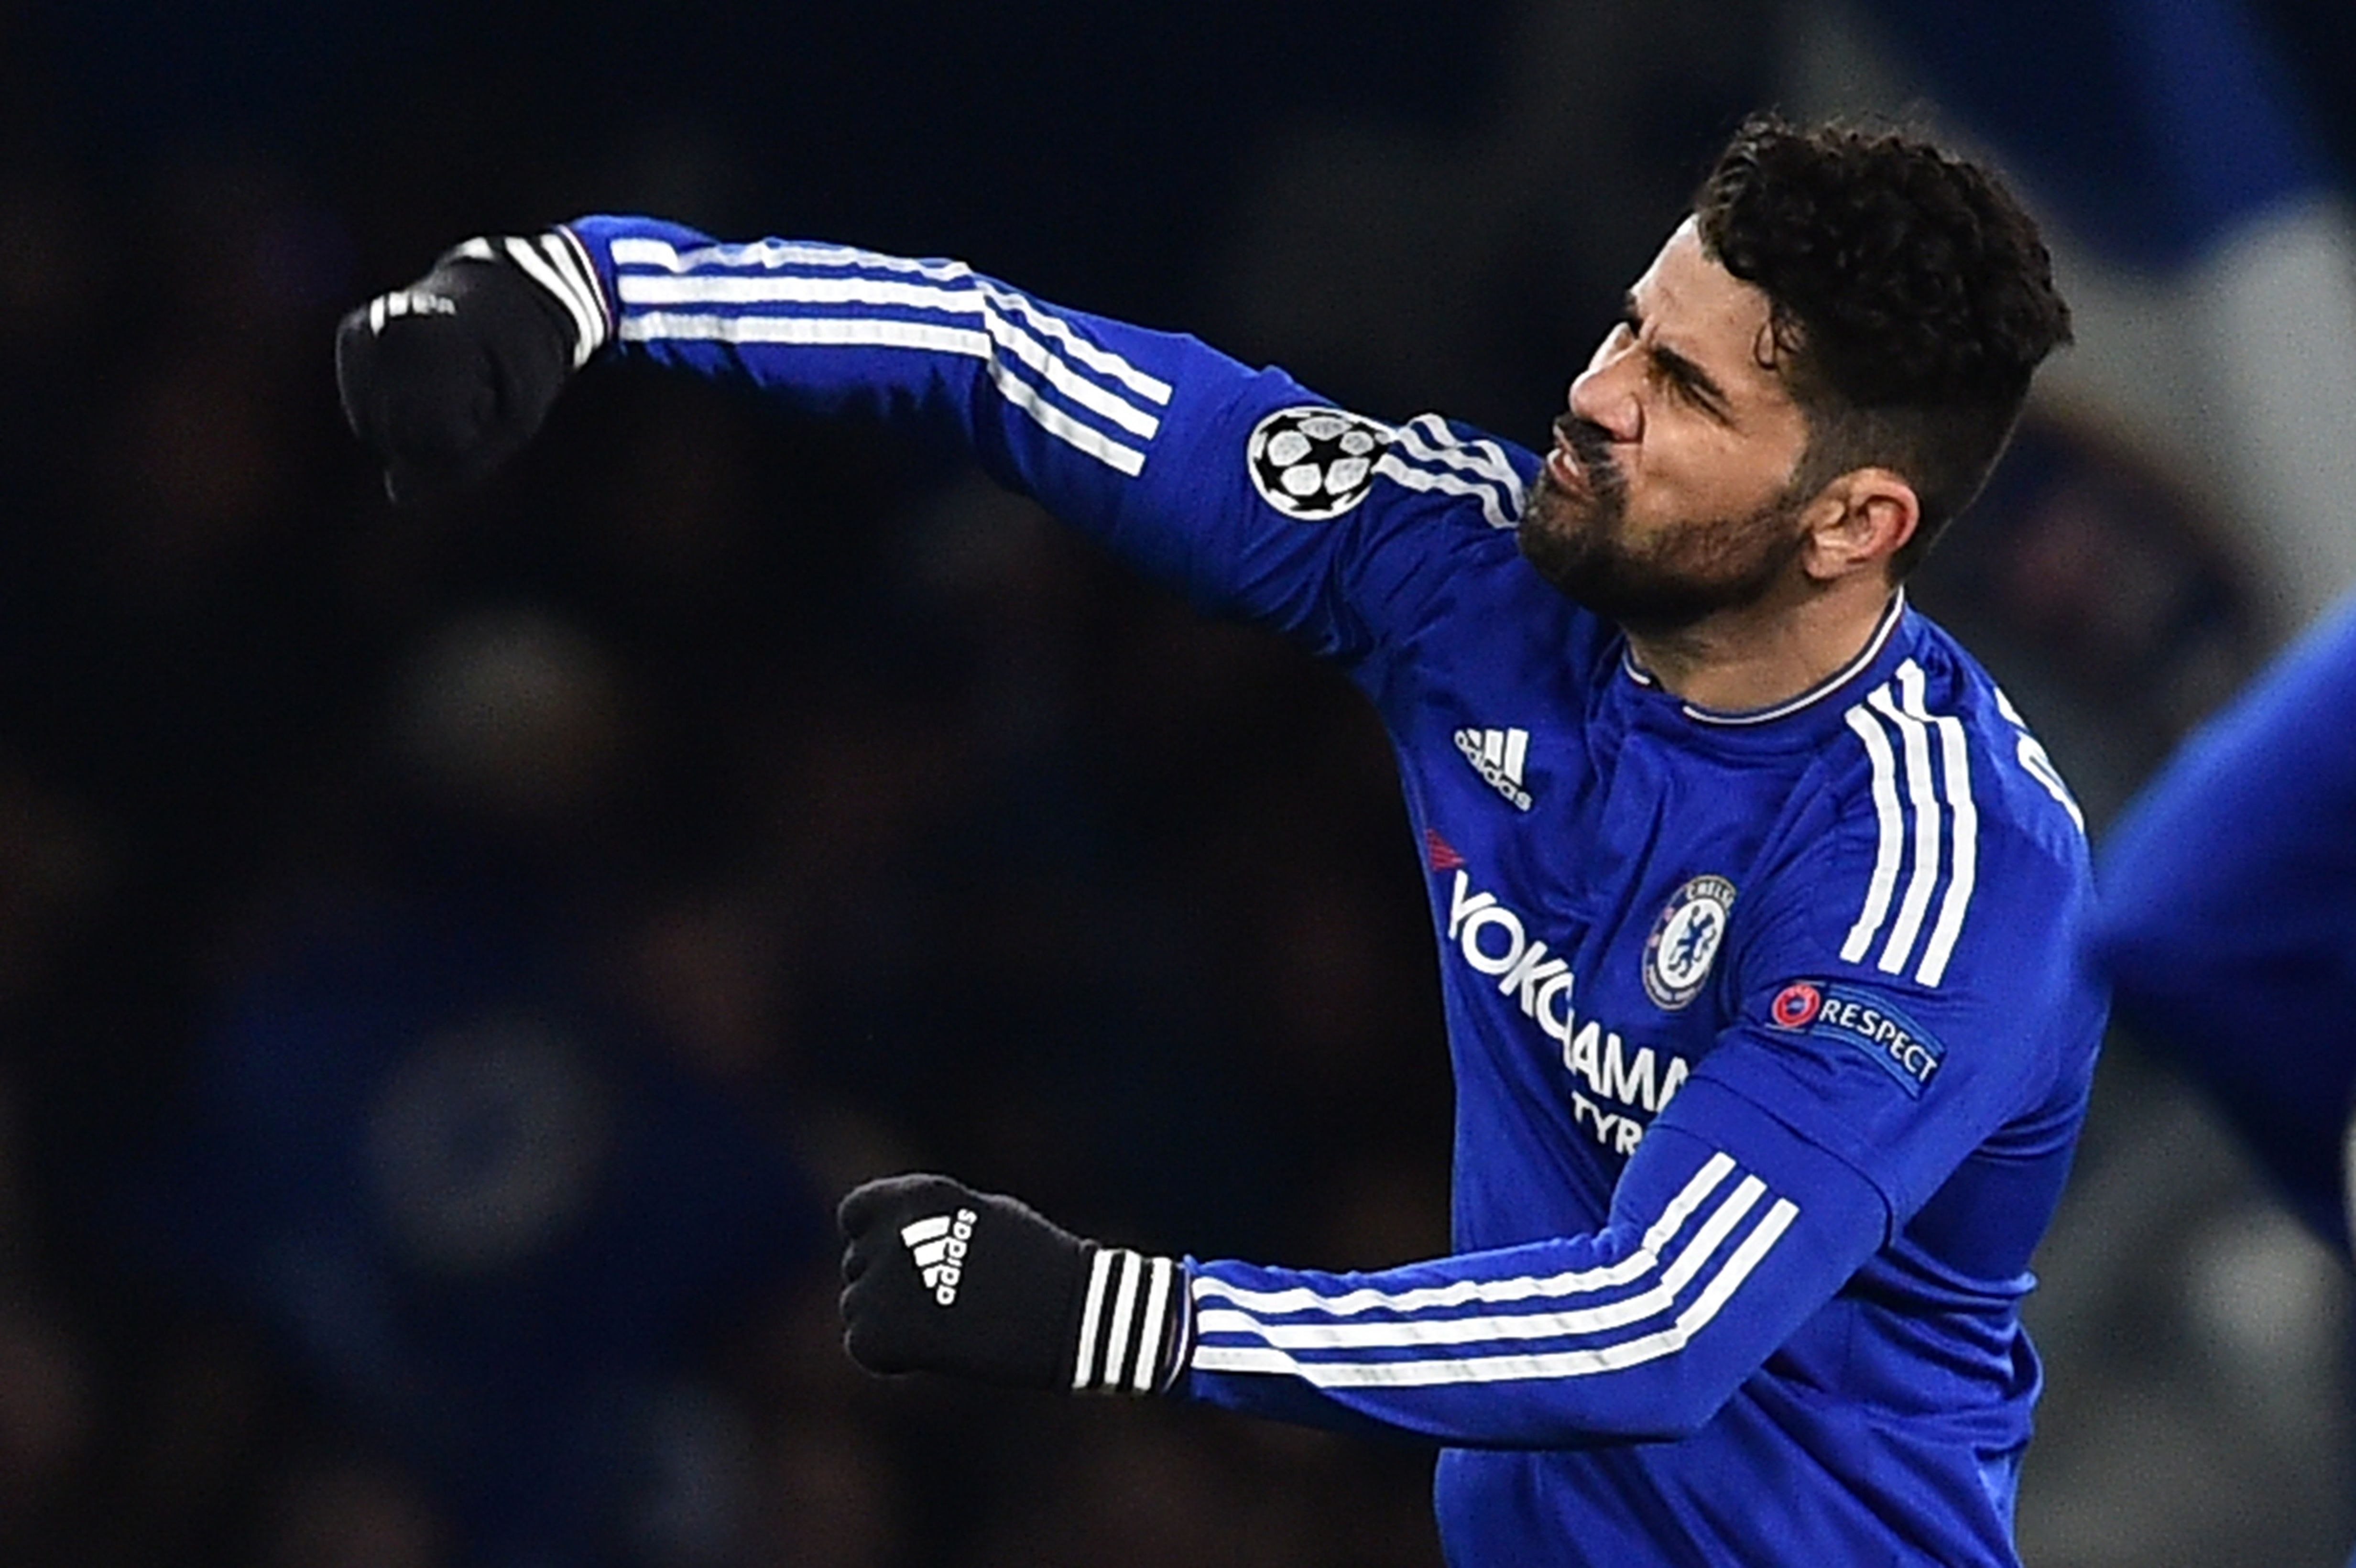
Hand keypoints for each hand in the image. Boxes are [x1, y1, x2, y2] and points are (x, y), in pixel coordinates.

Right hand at [334, 234, 603, 501]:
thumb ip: (462, 464)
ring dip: (410, 425)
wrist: (510, 291)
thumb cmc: (521, 359)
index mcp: (433, 343)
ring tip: (448, 379)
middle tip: (472, 388)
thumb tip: (397, 493)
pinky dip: (392, 408)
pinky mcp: (353, 336)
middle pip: (397, 436)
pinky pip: (364, 407)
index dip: (469, 438)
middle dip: (433, 437)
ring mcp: (363, 331)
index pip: (435, 440)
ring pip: (373, 426)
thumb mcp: (515, 420)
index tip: (492, 394)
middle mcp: (386, 329)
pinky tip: (421, 375)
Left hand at [838, 1173, 1188, 1394]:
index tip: (900, 1262)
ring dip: (888, 1321)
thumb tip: (892, 1239)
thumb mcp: (981, 1216)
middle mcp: (893, 1233)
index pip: (855, 1214)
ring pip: (857, 1307)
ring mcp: (884, 1283)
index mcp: (919, 1195)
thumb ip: (929, 1223)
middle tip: (938, 1305)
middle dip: (887, 1285)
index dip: (874, 1239)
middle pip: (858, 1265)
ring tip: (944, 1327)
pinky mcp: (882, 1332)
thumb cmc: (1038, 1263)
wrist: (1072, 1314)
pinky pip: (863, 1345)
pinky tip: (932, 1353)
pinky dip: (890, 1356)